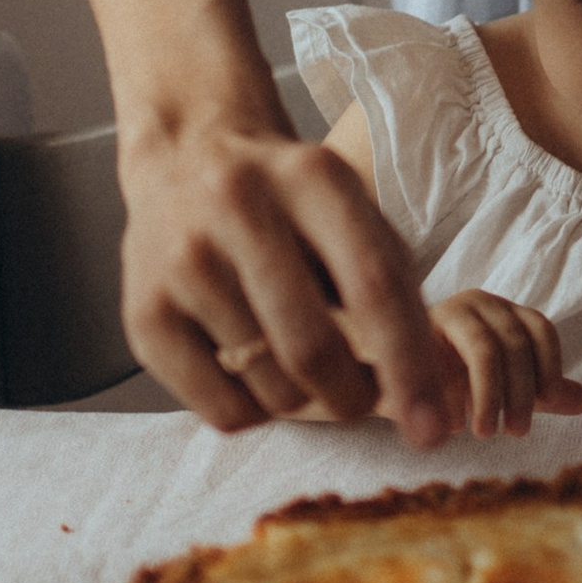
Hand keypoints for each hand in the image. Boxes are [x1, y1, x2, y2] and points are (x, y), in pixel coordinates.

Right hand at [119, 114, 463, 441]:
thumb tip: (438, 391)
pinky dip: (255, 412)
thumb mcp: (351, 212)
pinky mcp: (143, 311)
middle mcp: (237, 206)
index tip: (433, 428)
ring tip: (293, 356)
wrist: (187, 154)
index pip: (372, 284)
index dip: (409, 364)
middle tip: (363, 399)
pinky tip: (252, 369)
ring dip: (302, 399)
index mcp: (311, 177)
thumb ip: (397, 288)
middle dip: (354, 397)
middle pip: (313, 348)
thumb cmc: (291, 202)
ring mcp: (182, 258)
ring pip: (270, 388)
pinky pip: (222, 409)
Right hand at [427, 291, 581, 436]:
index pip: (541, 329)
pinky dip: (453, 399)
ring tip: (486, 431)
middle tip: (517, 431)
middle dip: (521, 391)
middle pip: (515, 342)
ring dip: (490, 397)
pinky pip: (444, 365)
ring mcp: (446, 313)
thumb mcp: (507, 387)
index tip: (548, 402)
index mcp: (505, 312)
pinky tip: (455, 425)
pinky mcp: (415, 334)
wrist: (396, 375)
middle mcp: (479, 303)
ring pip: (485, 349)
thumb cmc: (459, 379)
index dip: (550, 366)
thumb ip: (543, 393)